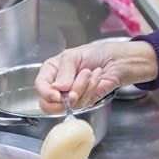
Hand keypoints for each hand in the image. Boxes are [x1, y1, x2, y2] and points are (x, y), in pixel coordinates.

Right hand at [34, 40, 157, 112]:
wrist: (117, 60)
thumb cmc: (95, 53)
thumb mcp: (74, 56)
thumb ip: (64, 72)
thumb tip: (58, 88)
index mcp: (51, 71)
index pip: (41, 87)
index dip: (47, 93)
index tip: (58, 94)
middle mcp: (58, 85)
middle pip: (49, 104)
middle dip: (65, 98)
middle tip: (73, 92)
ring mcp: (71, 95)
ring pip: (69, 104)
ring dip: (83, 88)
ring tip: (90, 73)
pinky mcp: (84, 101)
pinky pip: (83, 103)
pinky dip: (91, 90)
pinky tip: (97, 78)